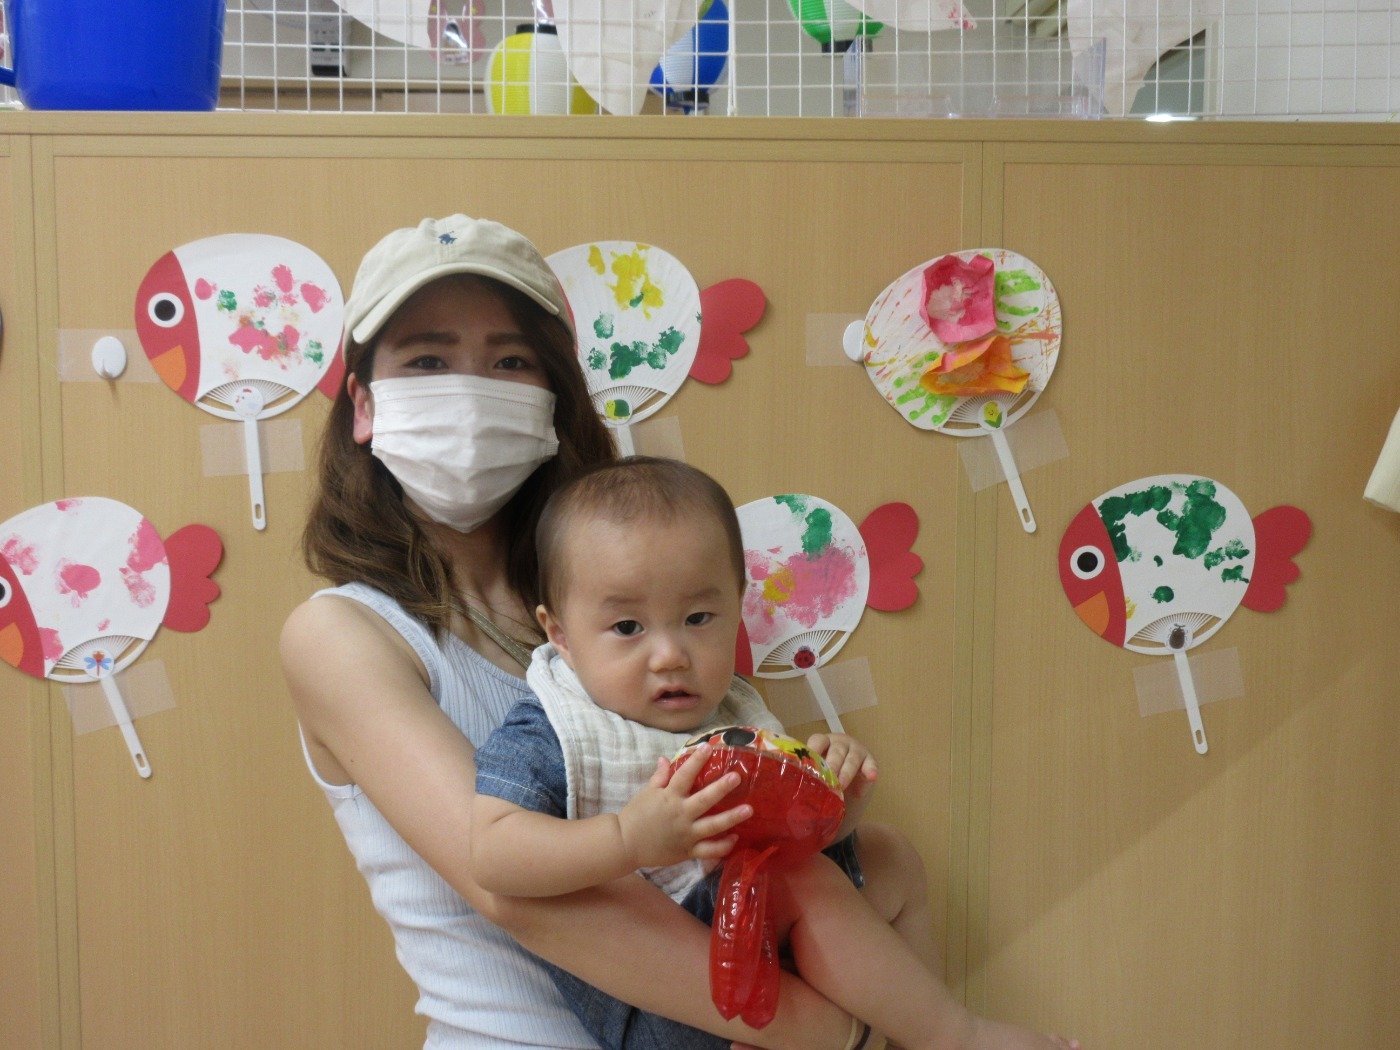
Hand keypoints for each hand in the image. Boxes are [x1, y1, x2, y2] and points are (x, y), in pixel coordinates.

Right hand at [617, 743, 751, 869]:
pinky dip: (722, 846)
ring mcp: (686, 834)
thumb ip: (659, 777)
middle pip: (704, 800)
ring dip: (731, 818)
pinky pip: (708, 850)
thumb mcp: (646, 793)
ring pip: (712, 826)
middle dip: (721, 788)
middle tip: (737, 777)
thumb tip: (665, 759)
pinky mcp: (687, 851)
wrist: (625, 844)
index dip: (697, 760)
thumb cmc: (636, 815)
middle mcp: (680, 814)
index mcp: (669, 797)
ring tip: (748, 810)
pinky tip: (735, 838)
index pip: (684, 775)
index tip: (708, 747)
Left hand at [805, 732, 876, 798]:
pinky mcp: (870, 760)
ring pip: (852, 758)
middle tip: (827, 780)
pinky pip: (871, 764)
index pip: (818, 741)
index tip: (808, 763)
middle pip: (836, 751)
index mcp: (824, 742)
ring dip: (846, 773)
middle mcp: (840, 743)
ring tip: (842, 786)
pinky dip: (870, 770)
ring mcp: (856, 750)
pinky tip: (871, 777)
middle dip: (831, 765)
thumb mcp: (818, 770)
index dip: (813, 750)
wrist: (849, 777)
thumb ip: (809, 773)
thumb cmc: (826, 773)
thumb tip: (794, 787)